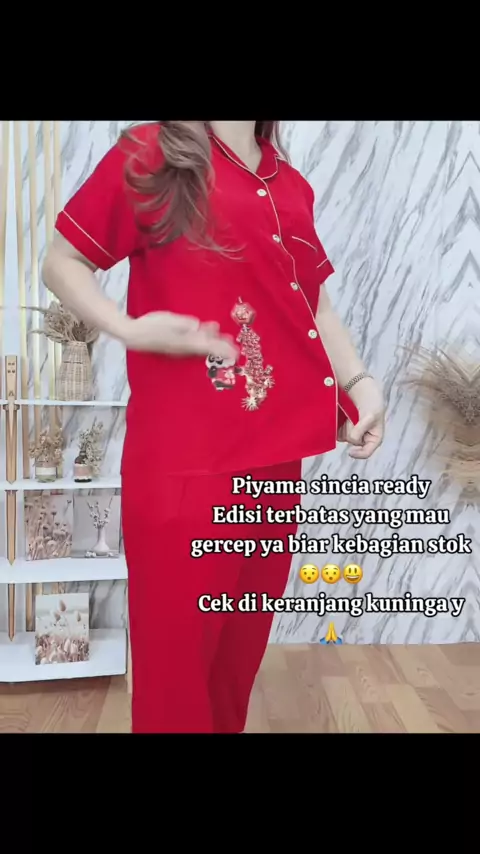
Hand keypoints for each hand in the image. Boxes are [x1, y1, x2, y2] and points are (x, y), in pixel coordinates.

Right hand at [120, 313, 237, 359]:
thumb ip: (183, 324)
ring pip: (201, 347)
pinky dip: (203, 341)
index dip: (222, 348)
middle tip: (235, 349)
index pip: (209, 346)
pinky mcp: (175, 345)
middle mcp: (185, 348)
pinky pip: (194, 346)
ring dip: (213, 344)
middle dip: (221, 348)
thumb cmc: (150, 326)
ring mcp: (180, 348)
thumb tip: (196, 326)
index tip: (235, 352)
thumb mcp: (168, 321)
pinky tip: (205, 335)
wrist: (133, 334)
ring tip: (225, 341)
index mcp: (185, 342)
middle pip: (208, 348)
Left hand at [338, 377, 384, 458]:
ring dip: (345, 427)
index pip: (366, 453)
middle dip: (351, 431)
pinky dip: (338, 426)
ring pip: (345, 437)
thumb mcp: (370, 416)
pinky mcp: (345, 429)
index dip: (358, 454)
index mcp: (375, 439)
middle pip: (353, 444)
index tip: (350, 451)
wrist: (362, 390)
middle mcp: (364, 439)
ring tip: (351, 415)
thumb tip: (352, 440)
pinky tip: (343, 417)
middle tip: (355, 418)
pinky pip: (338, 432)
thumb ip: (361, 430)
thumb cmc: (372, 402)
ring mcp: (354, 434)